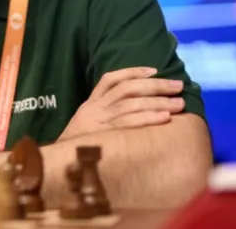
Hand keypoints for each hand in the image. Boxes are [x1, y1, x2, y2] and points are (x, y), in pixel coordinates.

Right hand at [58, 67, 185, 140]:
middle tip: (178, 85)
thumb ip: (104, 116)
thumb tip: (134, 111)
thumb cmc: (76, 148)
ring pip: (130, 104)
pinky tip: (165, 118)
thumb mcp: (85, 126)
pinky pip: (128, 124)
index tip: (154, 70)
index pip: (110, 80)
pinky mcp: (102, 135)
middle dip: (155, 85)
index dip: (133, 72)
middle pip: (127, 89)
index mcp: (90, 104)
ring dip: (157, 102)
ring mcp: (98, 121)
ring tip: (179, 103)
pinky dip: (148, 118)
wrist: (56, 164)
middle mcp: (94, 108)